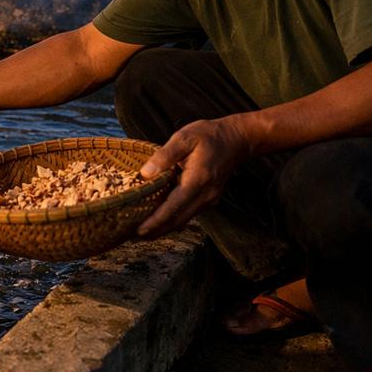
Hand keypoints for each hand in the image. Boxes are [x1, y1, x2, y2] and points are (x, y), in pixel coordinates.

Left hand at [135, 116, 252, 239]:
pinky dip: (174, 219)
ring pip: (184, 220)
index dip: (155, 221)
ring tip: (144, 231)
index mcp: (197, 180)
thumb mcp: (184, 138)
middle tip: (133, 235)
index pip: (173, 207)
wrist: (238, 139)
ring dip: (164, 227)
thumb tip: (145, 174)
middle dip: (156, 230)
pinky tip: (160, 218)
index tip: (139, 230)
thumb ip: (163, 156)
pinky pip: (189, 213)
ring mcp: (210, 199)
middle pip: (178, 220)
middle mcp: (205, 195)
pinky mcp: (210, 199)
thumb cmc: (208, 136)